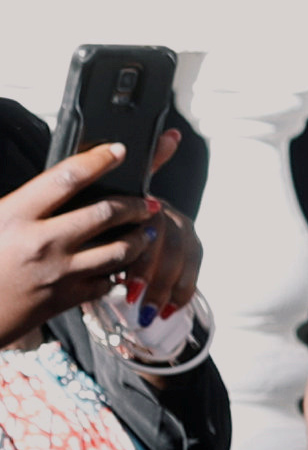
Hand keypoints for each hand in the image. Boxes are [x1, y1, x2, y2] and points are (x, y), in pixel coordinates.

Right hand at [0, 139, 167, 341]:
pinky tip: (123, 265)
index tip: (119, 151)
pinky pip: (108, 282)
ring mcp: (59, 272)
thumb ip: (25, 202)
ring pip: (118, 250)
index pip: (67, 177)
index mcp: (15, 214)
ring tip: (146, 232)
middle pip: (105, 213)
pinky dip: (120, 272)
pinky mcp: (68, 298)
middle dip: (135, 205)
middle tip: (148, 202)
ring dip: (139, 239)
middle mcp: (41, 241)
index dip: (99, 160)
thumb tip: (62, 181)